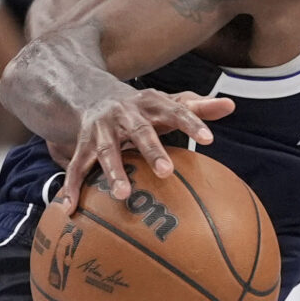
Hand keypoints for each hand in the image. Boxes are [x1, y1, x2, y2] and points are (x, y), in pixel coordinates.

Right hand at [54, 89, 232, 210]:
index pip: (176, 110)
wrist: (90, 92)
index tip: (208, 140)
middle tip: (166, 172)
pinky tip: (68, 208)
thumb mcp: (167, 103)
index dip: (191, 124)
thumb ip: (197, 107)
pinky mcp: (83, 144)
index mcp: (150, 103)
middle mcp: (124, 113)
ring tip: (123, 195)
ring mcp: (101, 129)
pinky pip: (77, 167)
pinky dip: (71, 187)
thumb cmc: (141, 107)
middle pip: (140, 131)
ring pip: (106, 150)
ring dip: (113, 171)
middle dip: (152, 150)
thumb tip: (231, 104)